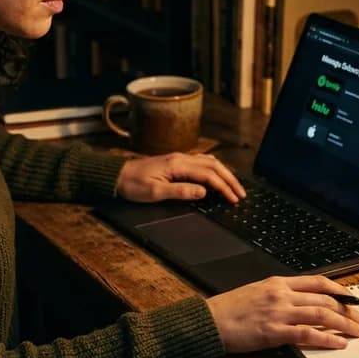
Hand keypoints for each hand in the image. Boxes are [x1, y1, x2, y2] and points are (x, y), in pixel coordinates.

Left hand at [114, 153, 245, 202]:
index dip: (224, 187)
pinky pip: (201, 163)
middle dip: (230, 180)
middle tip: (241, 194)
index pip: (208, 175)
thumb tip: (203, 192)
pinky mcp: (176, 162)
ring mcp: (179, 159)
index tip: (234, 199)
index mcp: (178, 165)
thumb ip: (180, 191)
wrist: (116, 176)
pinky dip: (214, 170)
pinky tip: (217, 176)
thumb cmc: (133, 185)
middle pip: (213, 166)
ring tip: (234, 186)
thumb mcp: (155, 193)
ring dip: (224, 174)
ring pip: (209, 162)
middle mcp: (181, 158)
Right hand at [206, 275, 358, 352]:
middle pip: (325, 300)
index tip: (355, 300)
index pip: (318, 282)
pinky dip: (327, 339)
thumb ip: (281, 294)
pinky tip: (339, 344)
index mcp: (278, 282)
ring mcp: (279, 312)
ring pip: (321, 315)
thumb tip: (304, 302)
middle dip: (349, 311)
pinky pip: (307, 334)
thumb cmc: (231, 308)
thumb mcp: (258, 291)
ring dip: (344, 324)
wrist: (210, 320)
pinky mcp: (274, 332)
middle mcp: (282, 294)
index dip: (341, 291)